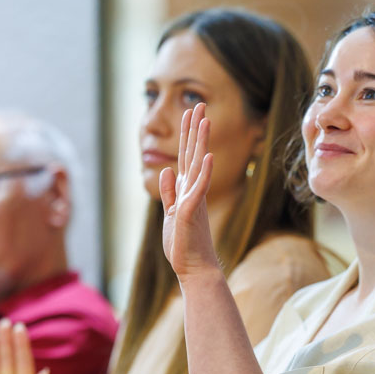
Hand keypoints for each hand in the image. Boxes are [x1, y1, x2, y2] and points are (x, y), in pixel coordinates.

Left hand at [159, 103, 221, 283]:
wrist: (194, 269)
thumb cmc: (183, 245)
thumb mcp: (170, 214)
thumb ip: (169, 193)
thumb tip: (166, 171)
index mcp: (186, 191)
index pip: (186, 157)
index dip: (186, 135)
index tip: (190, 113)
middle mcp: (193, 191)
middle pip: (193, 155)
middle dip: (195, 129)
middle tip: (199, 104)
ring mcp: (194, 200)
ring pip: (198, 166)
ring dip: (201, 142)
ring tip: (205, 120)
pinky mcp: (191, 212)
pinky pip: (199, 189)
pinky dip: (204, 173)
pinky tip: (208, 156)